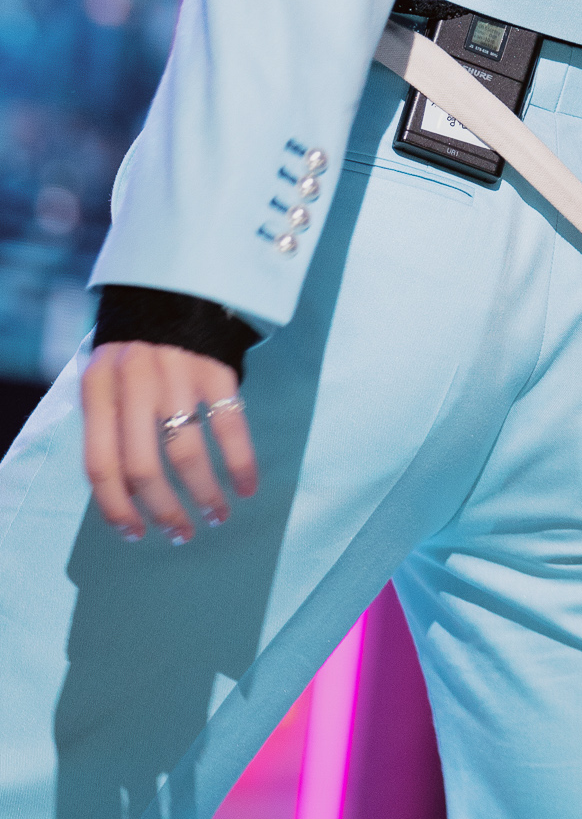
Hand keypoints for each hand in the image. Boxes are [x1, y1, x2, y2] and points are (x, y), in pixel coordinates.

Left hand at [81, 342, 257, 541]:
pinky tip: (247, 486)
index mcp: (98, 387)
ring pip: (187, 452)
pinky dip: (241, 462)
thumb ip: (108, 426)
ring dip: (204, 494)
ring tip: (216, 516)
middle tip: (181, 533)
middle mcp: (133, 381)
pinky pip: (230, 425)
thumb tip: (127, 495)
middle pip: (144, 466)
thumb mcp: (106, 380)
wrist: (172, 285)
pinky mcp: (216, 366)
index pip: (100, 464)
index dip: (116, 508)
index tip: (135, 534)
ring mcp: (176, 372)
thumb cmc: (135, 350)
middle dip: (164, 510)